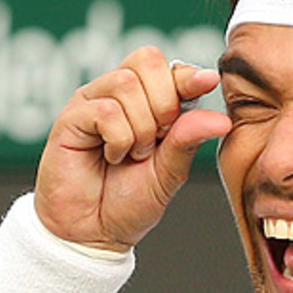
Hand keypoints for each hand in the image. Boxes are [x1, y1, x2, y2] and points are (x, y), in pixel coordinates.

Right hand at [34, 46, 231, 249]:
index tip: (208, 83)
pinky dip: (118, 139)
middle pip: (147, 59)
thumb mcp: (170, 172)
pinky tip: (111, 156)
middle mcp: (118, 95)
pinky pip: (105, 110)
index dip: (189, 76)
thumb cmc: (128, 203)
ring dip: (140, 126)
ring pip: (126, 83)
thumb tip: (222, 119)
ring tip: (132, 153)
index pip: (170, 67)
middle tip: (156, 142)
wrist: (94, 233)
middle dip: (164, 104)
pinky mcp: (70, 118)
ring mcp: (92, 102)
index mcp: (147, 102)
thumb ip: (189, 140)